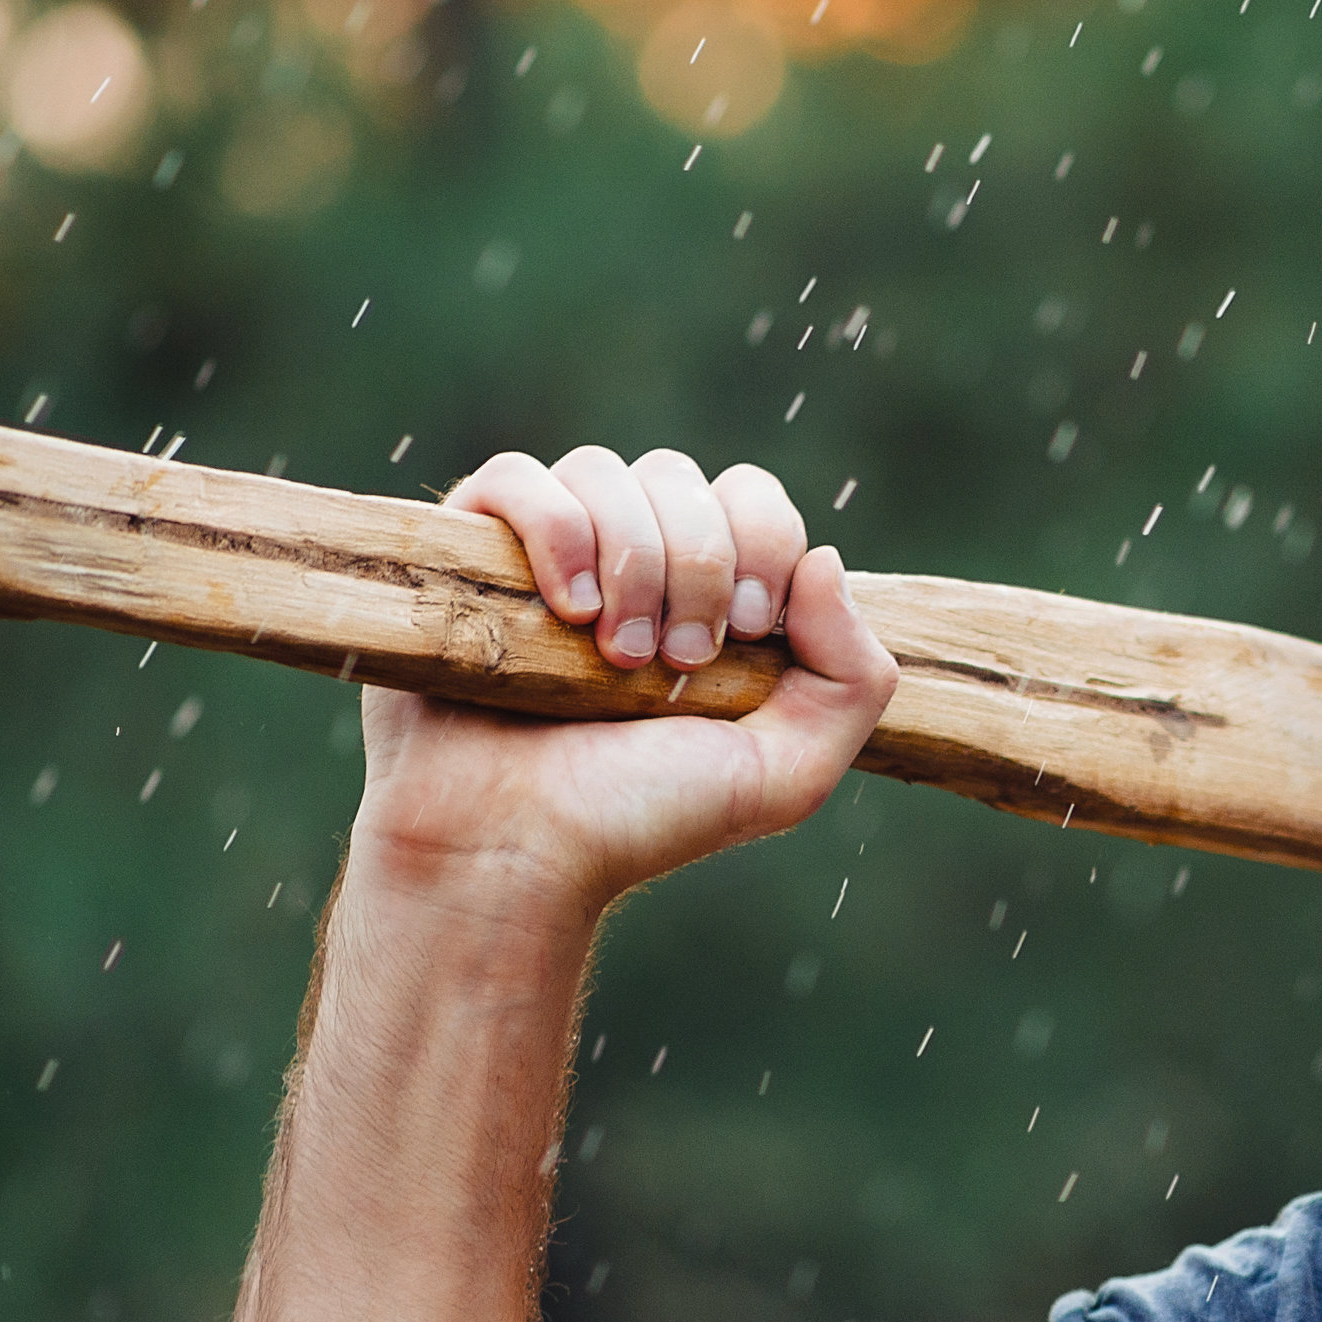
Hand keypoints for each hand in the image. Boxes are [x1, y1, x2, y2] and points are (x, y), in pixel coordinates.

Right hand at [346, 451, 896, 911]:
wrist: (519, 851)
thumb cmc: (642, 818)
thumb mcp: (789, 772)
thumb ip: (853, 677)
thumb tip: (825, 557)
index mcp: (704, 593)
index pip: (751, 498)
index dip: (762, 543)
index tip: (745, 634)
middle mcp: (627, 560)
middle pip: (681, 478)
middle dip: (698, 564)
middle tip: (678, 659)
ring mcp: (544, 554)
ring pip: (603, 470)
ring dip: (631, 558)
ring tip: (616, 653)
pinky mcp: (468, 555)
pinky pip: (515, 479)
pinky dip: (555, 529)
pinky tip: (566, 609)